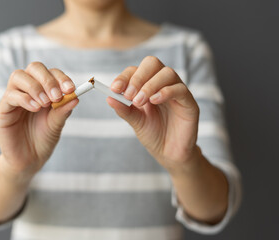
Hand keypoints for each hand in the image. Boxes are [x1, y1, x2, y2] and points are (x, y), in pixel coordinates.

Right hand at [0, 62, 77, 179]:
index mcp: (43, 90)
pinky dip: (25, 99)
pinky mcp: (3, 110)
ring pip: (18, 76)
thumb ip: (63, 110)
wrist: (29, 160)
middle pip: (34, 68)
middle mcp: (28, 90)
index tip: (71, 89)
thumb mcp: (57, 125)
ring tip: (45, 104)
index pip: (51, 73)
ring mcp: (13, 98)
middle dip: (47, 79)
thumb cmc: (43, 140)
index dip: (61, 77)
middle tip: (57, 96)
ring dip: (35, 87)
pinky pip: (10, 95)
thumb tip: (76, 96)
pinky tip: (35, 108)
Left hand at [108, 56, 199, 172]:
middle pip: (152, 63)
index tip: (115, 88)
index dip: (124, 77)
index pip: (136, 70)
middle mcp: (162, 84)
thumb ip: (124, 109)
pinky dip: (165, 92)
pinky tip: (154, 101)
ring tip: (140, 101)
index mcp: (147, 85)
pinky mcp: (189, 102)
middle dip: (138, 77)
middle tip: (129, 95)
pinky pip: (180, 89)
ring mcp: (177, 91)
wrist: (169, 153)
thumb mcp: (135, 121)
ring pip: (167, 73)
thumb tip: (108, 97)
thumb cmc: (152, 134)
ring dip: (150, 85)